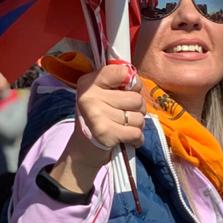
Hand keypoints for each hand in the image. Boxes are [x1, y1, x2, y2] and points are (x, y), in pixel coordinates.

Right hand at [52, 63, 145, 193]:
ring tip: (123, 127)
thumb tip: (136, 78)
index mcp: (89, 83)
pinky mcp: (104, 133)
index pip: (124, 72)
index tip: (126, 92)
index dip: (134, 84)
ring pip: (138, 117)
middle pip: (136, 98)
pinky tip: (127, 139)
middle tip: (124, 115)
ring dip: (137, 125)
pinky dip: (137, 138)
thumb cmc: (101, 117)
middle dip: (138, 109)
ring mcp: (96, 115)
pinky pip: (136, 133)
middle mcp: (90, 97)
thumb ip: (120, 84)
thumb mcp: (104, 95)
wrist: (84, 150)